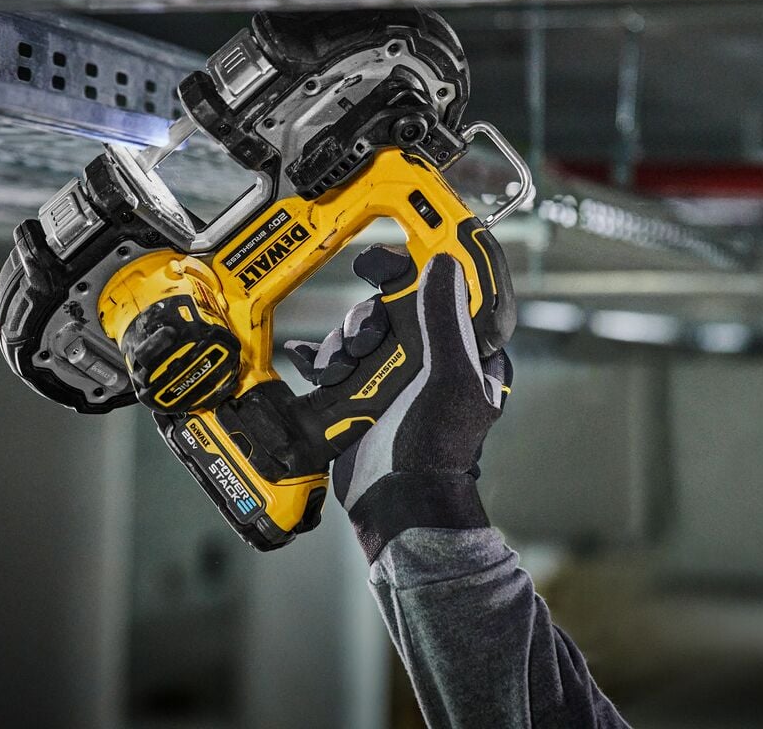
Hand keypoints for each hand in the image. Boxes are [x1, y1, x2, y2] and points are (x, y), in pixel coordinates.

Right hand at [292, 248, 512, 560]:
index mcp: (459, 347)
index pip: (440, 290)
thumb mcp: (449, 376)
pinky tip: (304, 355)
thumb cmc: (436, 446)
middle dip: (366, 318)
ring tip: (340, 370)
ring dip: (340, 343)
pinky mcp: (360, 392)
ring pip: (358, 331)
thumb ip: (445, 319)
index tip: (385, 262)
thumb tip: (444, 264)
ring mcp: (391, 374)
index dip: (415, 269)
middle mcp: (426, 355)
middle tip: (362, 340)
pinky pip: (334, 360)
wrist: (399, 500)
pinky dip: (317, 356)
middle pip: (389, 307)